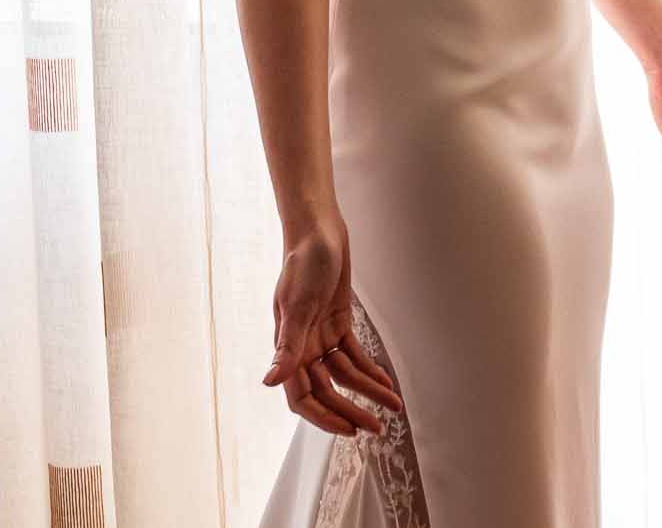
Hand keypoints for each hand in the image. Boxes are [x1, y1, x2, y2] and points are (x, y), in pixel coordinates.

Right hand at [263, 214, 404, 433]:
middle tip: (377, 428)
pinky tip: (386, 382)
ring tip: (393, 408)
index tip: (349, 430)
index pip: (303, 396)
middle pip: (328, 391)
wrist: (319, 232)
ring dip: (368, 391)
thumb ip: (286, 346)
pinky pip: (354, 356)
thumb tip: (269, 382)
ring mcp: (321, 337)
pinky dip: (370, 369)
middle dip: (352, 410)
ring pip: (345, 376)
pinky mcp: (338, 324)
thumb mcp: (297, 304)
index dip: (324, 416)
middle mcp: (303, 347)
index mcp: (289, 347)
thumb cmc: (303, 262)